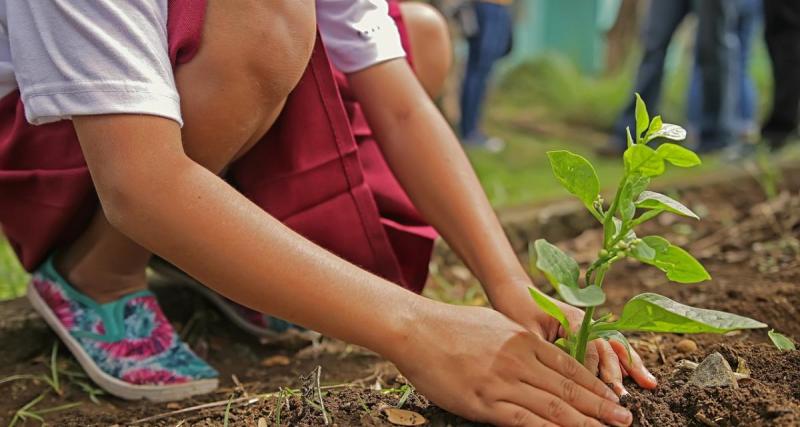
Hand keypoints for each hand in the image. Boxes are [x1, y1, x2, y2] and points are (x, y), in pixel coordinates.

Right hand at [390, 303, 633, 426]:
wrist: (416, 329)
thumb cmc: (451, 326)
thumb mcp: (495, 325)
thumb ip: (519, 342)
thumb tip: (538, 355)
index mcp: (524, 341)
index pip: (570, 367)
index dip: (596, 385)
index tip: (615, 398)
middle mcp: (520, 361)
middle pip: (570, 389)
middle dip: (601, 407)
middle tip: (626, 420)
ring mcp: (503, 383)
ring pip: (554, 408)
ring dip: (585, 422)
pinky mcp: (484, 402)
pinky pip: (524, 421)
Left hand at [490, 283, 657, 395]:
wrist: (515, 292)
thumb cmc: (517, 310)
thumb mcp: (526, 332)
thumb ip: (544, 350)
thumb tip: (555, 377)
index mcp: (572, 318)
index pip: (589, 348)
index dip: (593, 370)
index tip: (596, 391)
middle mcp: (586, 321)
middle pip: (607, 348)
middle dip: (616, 373)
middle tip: (622, 396)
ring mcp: (589, 326)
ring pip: (615, 347)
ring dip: (631, 366)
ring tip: (649, 384)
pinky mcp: (587, 333)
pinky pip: (610, 348)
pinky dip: (625, 361)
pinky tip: (640, 376)